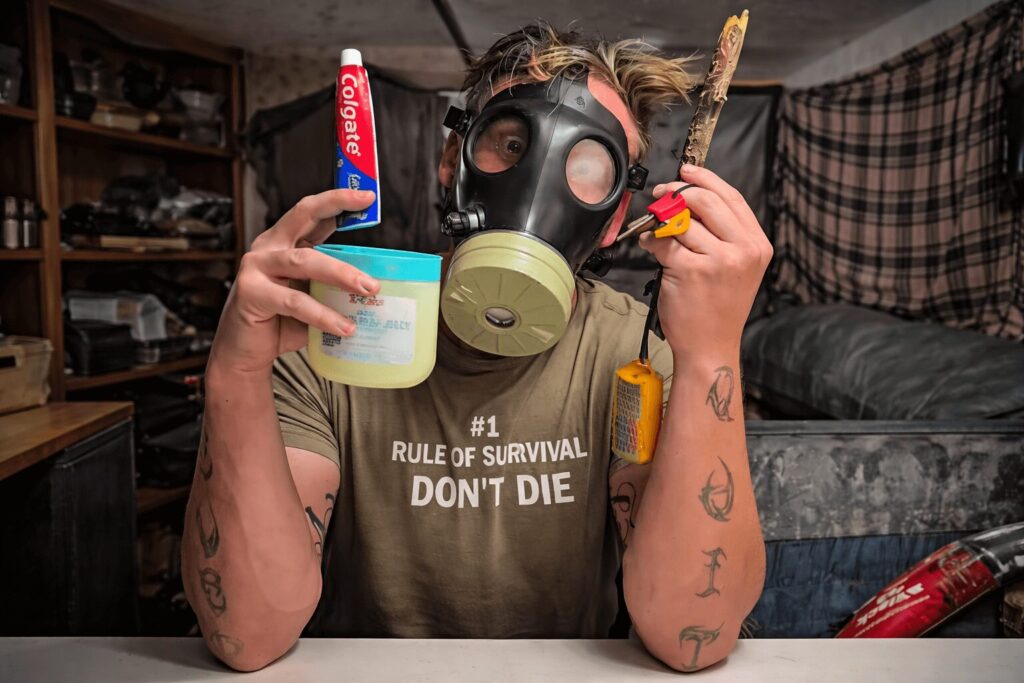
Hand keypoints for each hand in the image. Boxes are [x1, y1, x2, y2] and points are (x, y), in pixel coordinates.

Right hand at [209, 189, 380, 376]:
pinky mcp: (251, 293)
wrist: (244, 353)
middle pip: (304, 217)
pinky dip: (323, 315)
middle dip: (337, 210)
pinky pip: (295, 301)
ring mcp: (256, 267)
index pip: (311, 212)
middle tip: (368, 211)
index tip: (366, 196)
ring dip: (341, 274)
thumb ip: (332, 285)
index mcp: (283, 242)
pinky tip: (344, 327)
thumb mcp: (312, 297)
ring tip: (369, 289)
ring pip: (305, 261)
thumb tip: (375, 287)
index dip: (337, 200)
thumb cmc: (282, 323)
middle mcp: (268, 247)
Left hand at [639, 165, 771, 360]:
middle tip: (661, 195)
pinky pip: (664, 243)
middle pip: (706, 201)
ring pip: (682, 222)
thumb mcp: (735, 267)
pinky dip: (652, 242)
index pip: (732, 197)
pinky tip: (652, 249)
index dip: (706, 179)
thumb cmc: (717, 307)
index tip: (686, 171)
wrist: (710, 347)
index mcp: (757, 245)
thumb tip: (686, 198)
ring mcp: (720, 261)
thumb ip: (720, 233)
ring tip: (657, 236)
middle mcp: (744, 250)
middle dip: (677, 192)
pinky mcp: (692, 271)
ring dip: (661, 223)